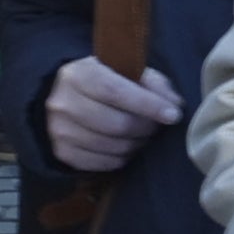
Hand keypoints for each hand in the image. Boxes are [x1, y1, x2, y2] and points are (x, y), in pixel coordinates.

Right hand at [43, 57, 181, 175]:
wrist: (59, 97)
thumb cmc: (99, 81)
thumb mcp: (122, 71)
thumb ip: (151, 83)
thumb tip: (174, 104)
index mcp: (78, 75)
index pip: (115, 92)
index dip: (148, 105)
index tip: (173, 114)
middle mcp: (63, 103)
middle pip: (116, 124)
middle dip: (146, 127)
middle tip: (157, 125)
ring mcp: (59, 131)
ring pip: (112, 146)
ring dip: (136, 144)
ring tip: (142, 135)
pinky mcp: (62, 153)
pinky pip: (103, 163)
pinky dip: (121, 157)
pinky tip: (126, 147)